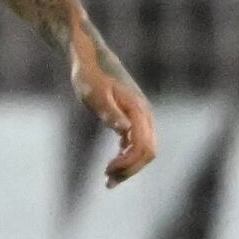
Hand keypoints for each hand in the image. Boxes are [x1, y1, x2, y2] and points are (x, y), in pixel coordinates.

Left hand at [75, 40, 158, 184]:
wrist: (90, 57)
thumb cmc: (90, 74)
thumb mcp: (95, 94)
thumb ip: (109, 112)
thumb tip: (125, 130)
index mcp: (138, 111)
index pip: (143, 147)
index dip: (128, 164)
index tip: (107, 172)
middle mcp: (145, 115)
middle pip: (148, 151)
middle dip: (130, 169)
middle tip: (107, 182)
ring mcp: (140, 117)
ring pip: (143, 149)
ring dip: (129, 166)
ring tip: (108, 179)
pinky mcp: (132, 118)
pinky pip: (135, 143)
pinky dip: (126, 157)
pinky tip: (112, 166)